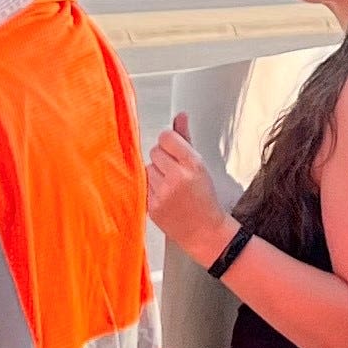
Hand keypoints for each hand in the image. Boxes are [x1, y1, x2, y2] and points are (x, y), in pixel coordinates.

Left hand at [145, 119, 232, 263]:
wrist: (205, 232)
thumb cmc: (204, 198)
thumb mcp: (200, 166)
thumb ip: (186, 139)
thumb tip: (180, 116)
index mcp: (193, 164)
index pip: (166, 137)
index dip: (169, 143)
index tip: (173, 150)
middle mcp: (177, 177)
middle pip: (155, 151)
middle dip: (163, 159)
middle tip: (174, 172)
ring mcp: (163, 193)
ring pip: (147, 168)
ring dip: (155, 174)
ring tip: (169, 186)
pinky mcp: (153, 206)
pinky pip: (143, 185)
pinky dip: (150, 189)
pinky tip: (164, 196)